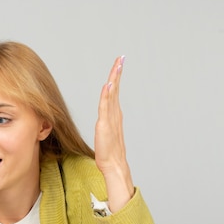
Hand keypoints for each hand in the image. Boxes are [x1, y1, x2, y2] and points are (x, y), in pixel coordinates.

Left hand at [94, 56, 133, 211]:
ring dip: (115, 78)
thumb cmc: (108, 152)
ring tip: (118, 64)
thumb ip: (105, 123)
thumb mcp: (104, 133)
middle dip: (118, 72)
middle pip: (115, 88)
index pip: (114, 91)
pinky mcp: (105, 124)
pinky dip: (108, 95)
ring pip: (112, 94)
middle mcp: (114, 114)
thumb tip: (102, 119)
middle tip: (121, 58)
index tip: (119, 64)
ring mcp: (111, 118)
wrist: (113, 165)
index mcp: (114, 114)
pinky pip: (106, 106)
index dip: (116, 77)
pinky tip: (108, 84)